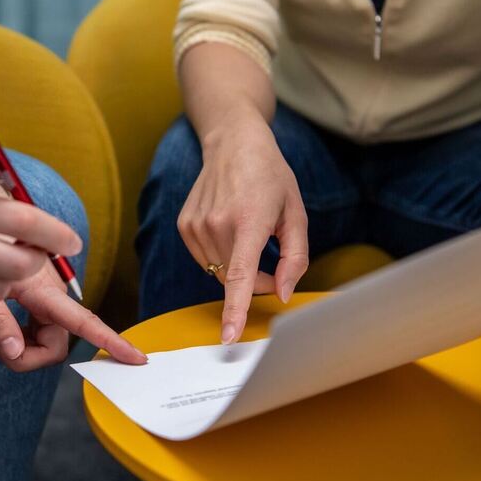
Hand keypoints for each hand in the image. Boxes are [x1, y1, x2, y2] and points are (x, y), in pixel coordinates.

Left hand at [0, 265, 147, 370]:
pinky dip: (16, 340)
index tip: (137, 357)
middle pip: (53, 349)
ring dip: (16, 349)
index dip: (112, 341)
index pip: (85, 322)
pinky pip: (35, 338)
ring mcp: (48, 305)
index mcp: (47, 293)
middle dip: (24, 357)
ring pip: (42, 346)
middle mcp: (54, 301)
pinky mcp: (40, 307)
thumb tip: (13, 353)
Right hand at [179, 117, 308, 344]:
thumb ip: (295, 257)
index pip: (239, 274)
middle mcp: (217, 224)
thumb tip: (283, 293)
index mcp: (248, 220)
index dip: (235, 308)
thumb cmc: (271, 177)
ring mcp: (196, 225)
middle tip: (272, 259)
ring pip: (219, 272)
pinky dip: (221, 255)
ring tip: (249, 235)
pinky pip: (206, 259)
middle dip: (257, 280)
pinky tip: (230, 228)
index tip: (229, 336)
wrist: (233, 144)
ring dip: (238, 267)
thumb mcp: (296, 213)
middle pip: (235, 278)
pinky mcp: (184, 226)